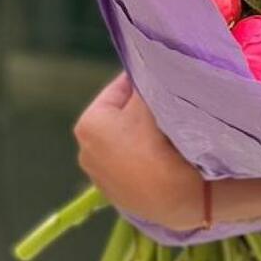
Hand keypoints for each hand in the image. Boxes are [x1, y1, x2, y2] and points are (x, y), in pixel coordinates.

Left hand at [74, 73, 203, 230]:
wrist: (175, 197)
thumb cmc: (159, 142)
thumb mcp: (152, 100)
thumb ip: (148, 78)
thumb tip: (150, 62)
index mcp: (89, 124)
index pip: (121, 87)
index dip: (146, 81)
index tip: (167, 81)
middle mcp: (86, 151)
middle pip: (123, 115)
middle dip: (144, 109)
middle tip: (171, 106)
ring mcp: (101, 177)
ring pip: (129, 140)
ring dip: (147, 133)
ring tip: (173, 131)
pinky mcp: (118, 196)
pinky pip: (134, 163)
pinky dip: (148, 156)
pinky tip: (168, 156)